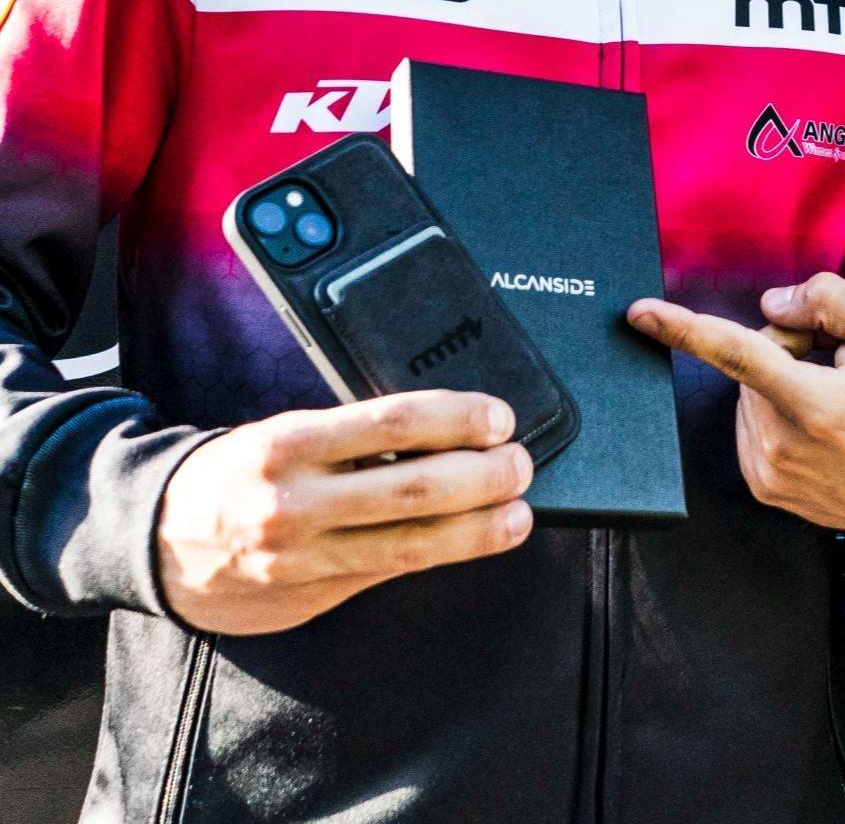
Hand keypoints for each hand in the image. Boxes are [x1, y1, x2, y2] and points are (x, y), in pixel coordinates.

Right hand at [156, 391, 534, 635]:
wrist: (156, 538)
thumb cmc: (237, 471)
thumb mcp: (283, 432)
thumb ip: (353, 436)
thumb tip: (444, 428)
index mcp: (289, 443)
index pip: (394, 421)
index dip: (458, 417)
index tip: (499, 416)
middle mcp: (294, 502)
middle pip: (416, 487)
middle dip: (484, 476)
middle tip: (520, 463)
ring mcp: (302, 557)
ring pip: (411, 544)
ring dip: (478, 528)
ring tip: (517, 513)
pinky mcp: (309, 596)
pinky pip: (387, 572)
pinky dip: (440, 554)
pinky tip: (473, 540)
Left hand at [629, 272, 844, 530]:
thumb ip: (829, 301)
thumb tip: (772, 306)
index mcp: (811, 402)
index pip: (737, 354)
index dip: (683, 328)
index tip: (639, 314)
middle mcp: (778, 443)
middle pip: (752, 360)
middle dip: (786, 350)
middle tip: (836, 367)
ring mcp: (766, 471)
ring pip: (749, 393)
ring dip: (781, 384)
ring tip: (834, 403)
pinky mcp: (762, 486)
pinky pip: (752, 424)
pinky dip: (778, 413)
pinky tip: (819, 427)